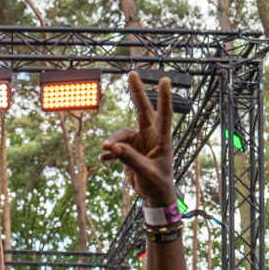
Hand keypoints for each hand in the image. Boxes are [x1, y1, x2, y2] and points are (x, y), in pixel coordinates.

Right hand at [100, 71, 175, 206]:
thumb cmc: (157, 184)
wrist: (154, 196)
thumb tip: (114, 148)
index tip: (164, 80)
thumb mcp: (145, 173)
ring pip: (122, 134)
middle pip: (143, 110)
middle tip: (132, 73)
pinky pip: (116, 146)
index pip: (164, 114)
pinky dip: (110, 151)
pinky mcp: (130, 151)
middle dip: (137, 92)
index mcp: (162, 139)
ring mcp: (139, 142)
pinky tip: (104, 157)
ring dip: (113, 141)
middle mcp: (151, 136)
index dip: (163, 97)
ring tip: (106, 150)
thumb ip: (130, 160)